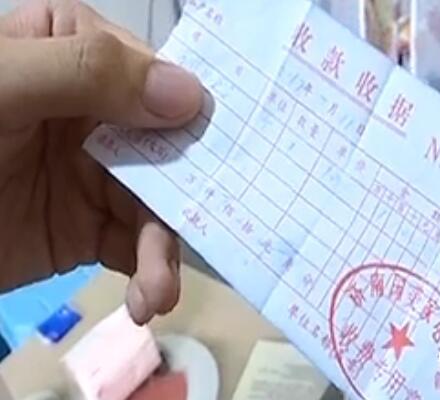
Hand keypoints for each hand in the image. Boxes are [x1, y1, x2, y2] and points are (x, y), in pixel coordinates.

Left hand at [0, 0, 203, 323]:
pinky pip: (139, 247)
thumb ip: (88, 72)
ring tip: (158, 293)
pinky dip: (151, 275)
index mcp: (80, 54)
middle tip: (203, 235)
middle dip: (187, 197)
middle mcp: (100, 113)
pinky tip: (147, 300)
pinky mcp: (91, 227)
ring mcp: (98, 173)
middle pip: (171, 150)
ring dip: (166, 252)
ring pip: (160, 206)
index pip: (157, 77)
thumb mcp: (3, 85)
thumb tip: (190, 96)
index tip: (221, 156)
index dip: (192, 115)